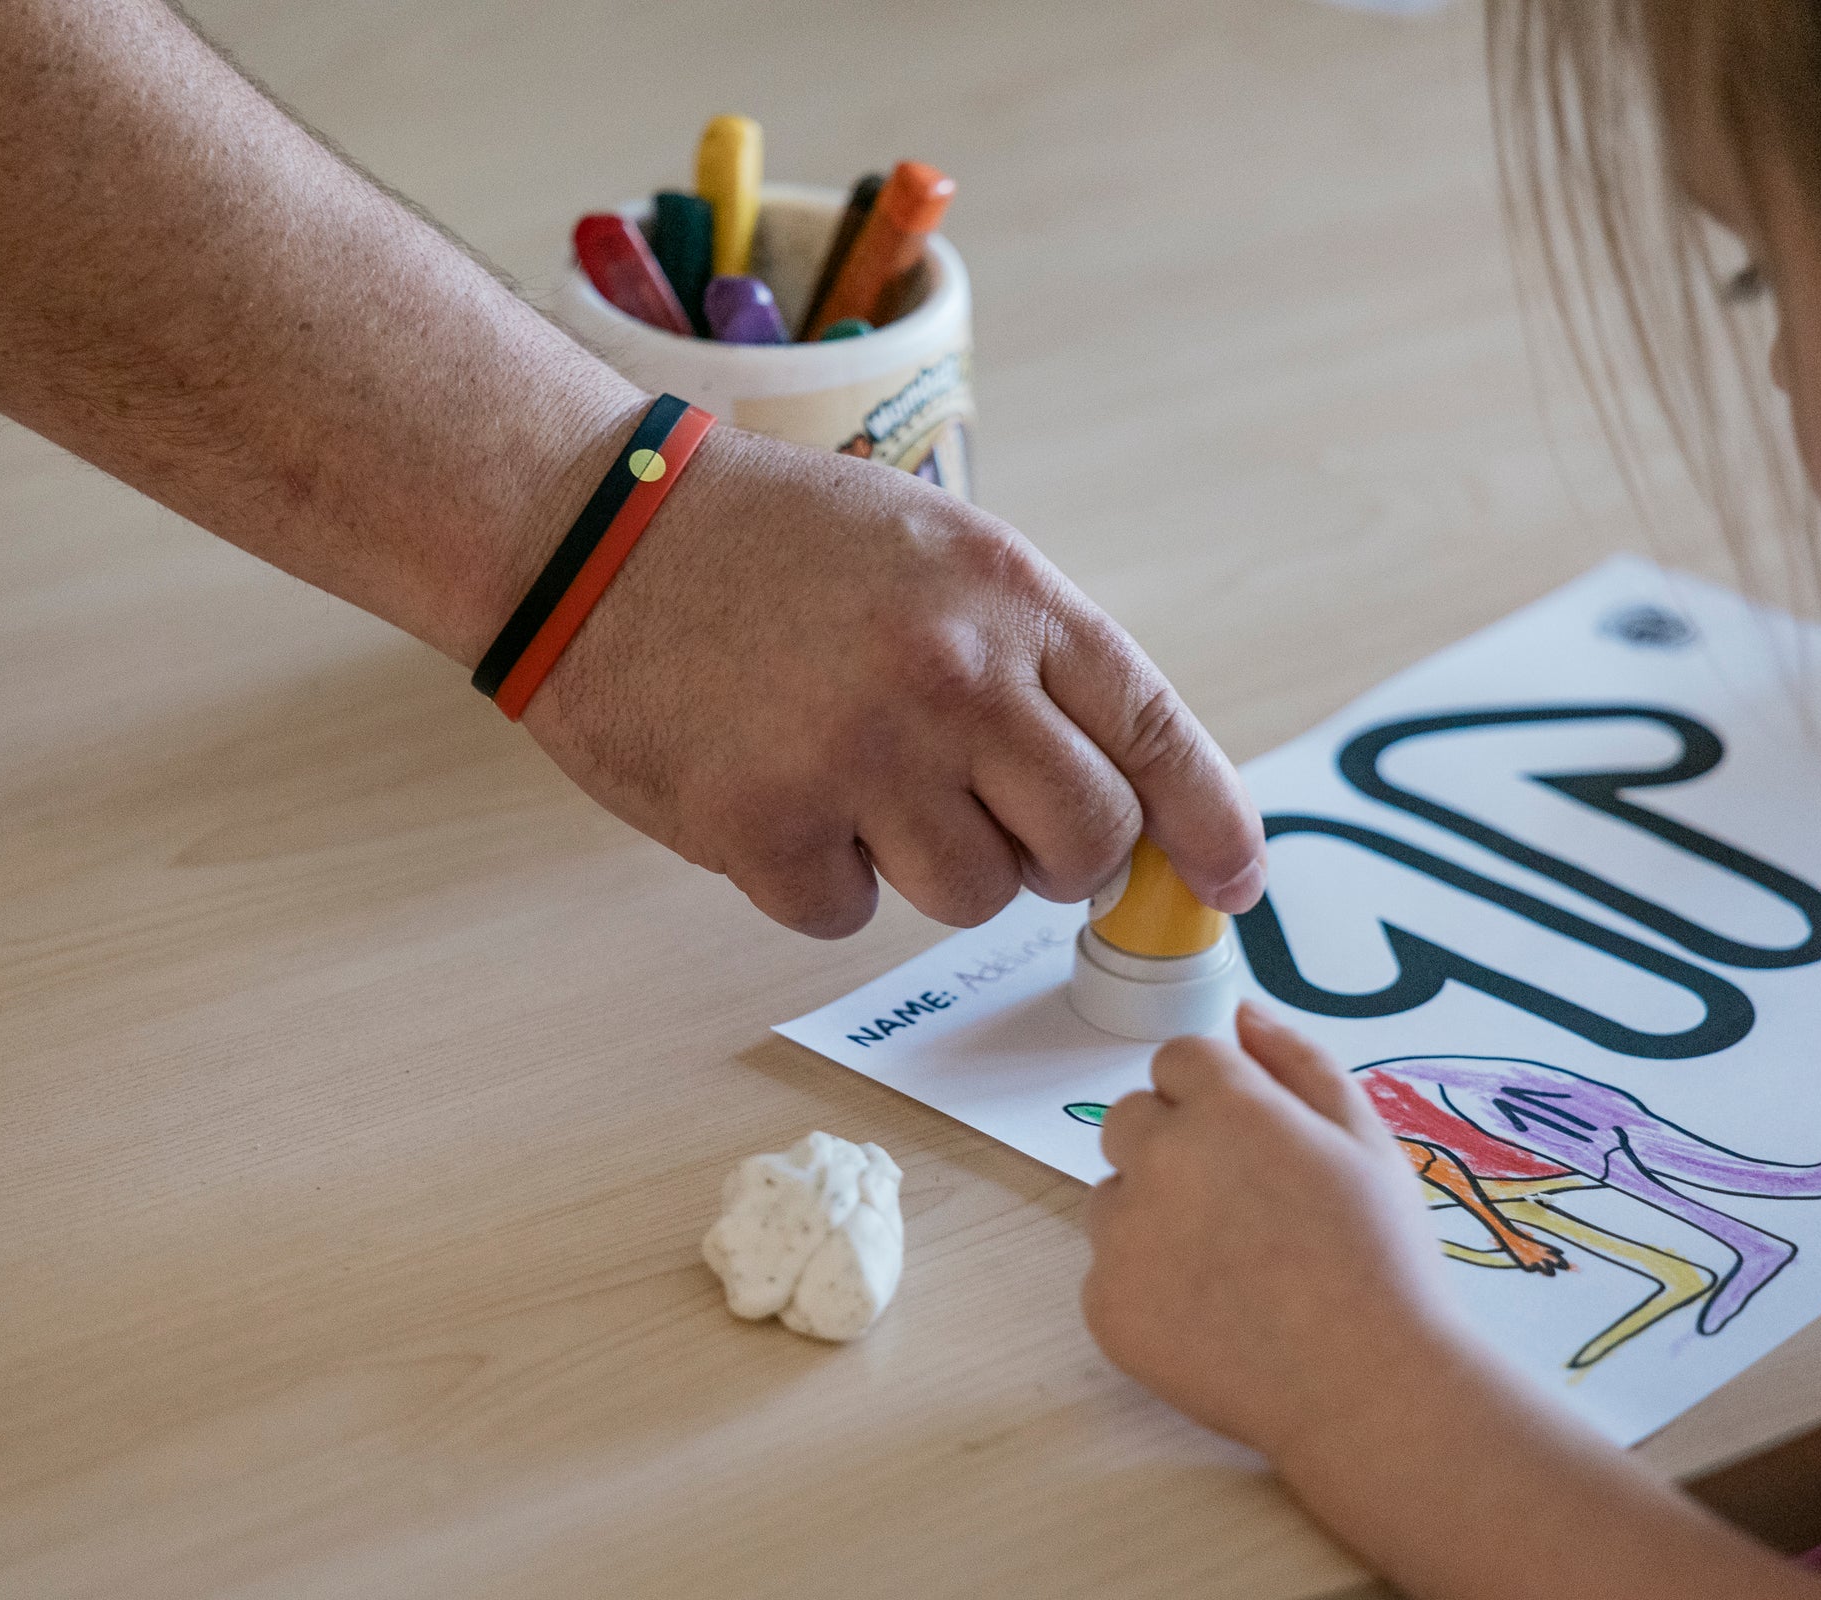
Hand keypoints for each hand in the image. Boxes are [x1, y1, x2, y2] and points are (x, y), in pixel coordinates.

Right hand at [521, 424, 1265, 936]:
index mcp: (1008, 598)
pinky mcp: (764, 826)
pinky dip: (818, 879)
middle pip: (1086, 845)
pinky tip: (774, 794)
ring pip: (973, 897)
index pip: (1155, 735)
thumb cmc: (771, 546)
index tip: (1230, 884)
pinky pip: (847, 916)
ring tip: (854, 778)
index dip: (1208, 826)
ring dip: (928, 865)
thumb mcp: (936, 552)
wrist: (590, 532)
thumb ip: (1033, 663)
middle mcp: (953, 676)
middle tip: (994, 824)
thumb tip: (1128, 796)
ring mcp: (859, 755)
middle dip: (1056, 859)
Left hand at [1083, 1003, 1471, 1463]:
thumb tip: (1243, 1012)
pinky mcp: (1105, 1306)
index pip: (1177, 1061)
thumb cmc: (1382, 1261)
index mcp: (1226, 1105)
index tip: (1255, 1147)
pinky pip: (1108, 1272)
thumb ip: (1299, 1061)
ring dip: (1153, 1215)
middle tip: (1245, 1208)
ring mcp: (1124, 1235)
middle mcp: (1160, 1157)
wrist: (1371, 1389)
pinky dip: (1147, 1287)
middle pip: (1131, 1120)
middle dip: (1174, 1147)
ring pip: (1111, 1195)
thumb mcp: (1367, 1140)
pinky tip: (1213, 1315)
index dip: (1216, 1100)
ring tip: (1233, 1268)